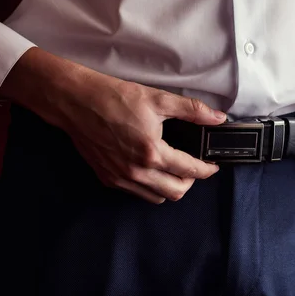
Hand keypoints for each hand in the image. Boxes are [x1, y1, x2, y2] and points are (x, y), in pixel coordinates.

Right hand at [0, 48, 226, 203]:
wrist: (76, 101)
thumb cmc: (114, 97)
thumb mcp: (158, 99)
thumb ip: (192, 111)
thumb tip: (218, 117)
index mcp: (152, 152)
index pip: (190, 171)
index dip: (207, 170)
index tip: (212, 166)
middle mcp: (136, 171)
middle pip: (175, 192)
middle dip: (190, 182)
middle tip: (192, 167)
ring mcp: (120, 178)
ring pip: (156, 198)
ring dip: (169, 187)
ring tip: (172, 169)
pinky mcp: (107, 178)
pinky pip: (136, 193)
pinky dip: (149, 187)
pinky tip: (150, 170)